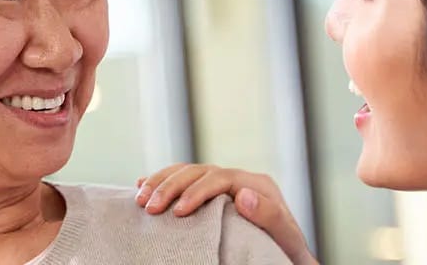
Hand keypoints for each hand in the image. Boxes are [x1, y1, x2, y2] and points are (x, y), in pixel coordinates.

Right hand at [136, 164, 316, 264]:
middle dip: (170, 187)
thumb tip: (243, 195)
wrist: (286, 255)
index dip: (196, 191)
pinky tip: (141, 185)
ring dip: (160, 182)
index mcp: (257, 184)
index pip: (219, 178)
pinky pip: (183, 179)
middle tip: (149, 208)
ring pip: (186, 171)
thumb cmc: (286, 250)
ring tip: (140, 199)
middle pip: (198, 171)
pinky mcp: (210, 193)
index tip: (178, 211)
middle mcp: (239, 179)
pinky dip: (162, 181)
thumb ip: (269, 215)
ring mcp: (223, 184)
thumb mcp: (284, 236)